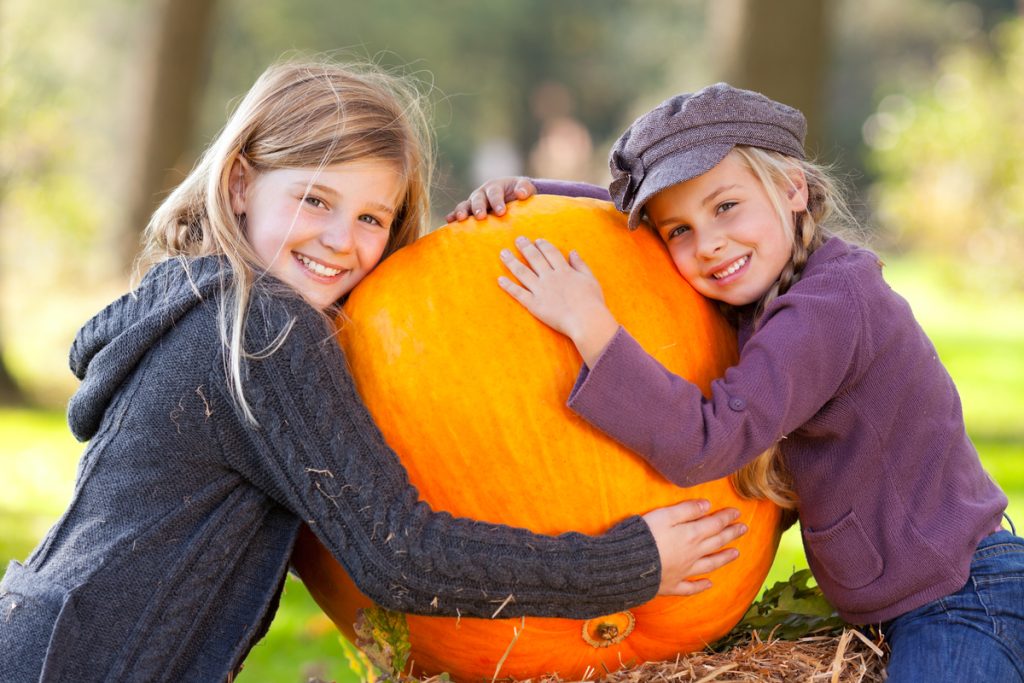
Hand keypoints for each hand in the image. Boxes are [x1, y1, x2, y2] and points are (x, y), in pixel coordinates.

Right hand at [446, 177, 536, 221]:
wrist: (512, 198)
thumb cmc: (520, 193)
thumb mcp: (525, 188)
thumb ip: (525, 188)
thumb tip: (521, 194)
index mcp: (495, 186)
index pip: (495, 193)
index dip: (497, 202)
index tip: (501, 212)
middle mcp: (482, 193)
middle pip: (478, 198)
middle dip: (479, 207)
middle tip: (481, 216)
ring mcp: (473, 203)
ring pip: (465, 205)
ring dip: (462, 211)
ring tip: (460, 219)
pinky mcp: (469, 213)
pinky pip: (459, 214)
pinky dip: (453, 216)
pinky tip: (449, 222)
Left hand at [498, 237, 618, 365]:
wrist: (586, 321)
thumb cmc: (592, 302)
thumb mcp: (590, 279)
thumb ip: (580, 264)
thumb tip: (573, 251)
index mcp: (564, 270)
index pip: (550, 253)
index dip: (542, 245)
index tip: (536, 240)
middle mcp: (550, 277)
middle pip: (534, 258)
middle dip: (525, 247)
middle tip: (517, 239)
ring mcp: (540, 290)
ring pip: (522, 272)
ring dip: (511, 261)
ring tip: (503, 253)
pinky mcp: (534, 304)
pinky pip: (518, 293)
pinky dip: (508, 286)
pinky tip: (500, 280)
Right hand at [642, 499, 746, 596]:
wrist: (628, 565)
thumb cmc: (644, 536)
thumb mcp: (664, 515)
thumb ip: (686, 509)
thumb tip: (707, 505)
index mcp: (690, 534)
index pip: (713, 524)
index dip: (726, 517)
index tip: (737, 512)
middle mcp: (692, 554)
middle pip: (716, 542)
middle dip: (731, 534)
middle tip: (744, 529)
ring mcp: (683, 571)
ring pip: (709, 564)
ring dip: (724, 558)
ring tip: (736, 554)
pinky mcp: (672, 585)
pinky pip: (690, 587)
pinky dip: (701, 586)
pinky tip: (709, 584)